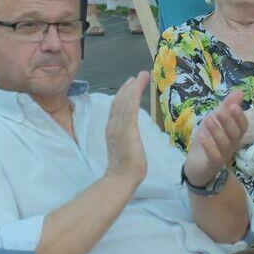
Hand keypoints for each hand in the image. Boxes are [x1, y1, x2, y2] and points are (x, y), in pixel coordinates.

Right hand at [105, 72, 149, 186]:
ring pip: (124, 102)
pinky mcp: (127, 130)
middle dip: (128, 87)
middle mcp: (113, 125)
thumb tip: (132, 133)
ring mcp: (119, 127)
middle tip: (137, 76)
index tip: (130, 84)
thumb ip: (127, 137)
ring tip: (141, 76)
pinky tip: (137, 86)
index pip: (116, 108)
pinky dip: (133, 95)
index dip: (123, 94)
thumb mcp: (126, 147)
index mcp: (113, 129)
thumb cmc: (126, 168)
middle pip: (119, 101)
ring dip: (133, 87)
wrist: (122, 178)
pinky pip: (130, 109)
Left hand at [184, 91, 247, 186]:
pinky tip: (202, 136)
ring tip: (208, 120)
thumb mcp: (215, 119)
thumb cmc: (208, 139)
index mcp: (234, 134)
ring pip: (225, 144)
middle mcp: (232, 144)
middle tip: (219, 111)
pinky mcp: (213, 164)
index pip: (243, 126)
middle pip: (236, 134)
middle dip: (228, 122)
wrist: (196, 163)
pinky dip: (209, 145)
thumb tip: (240, 91)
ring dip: (217, 131)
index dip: (240, 116)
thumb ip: (226, 106)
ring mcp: (223, 155)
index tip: (233, 106)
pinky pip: (214, 156)